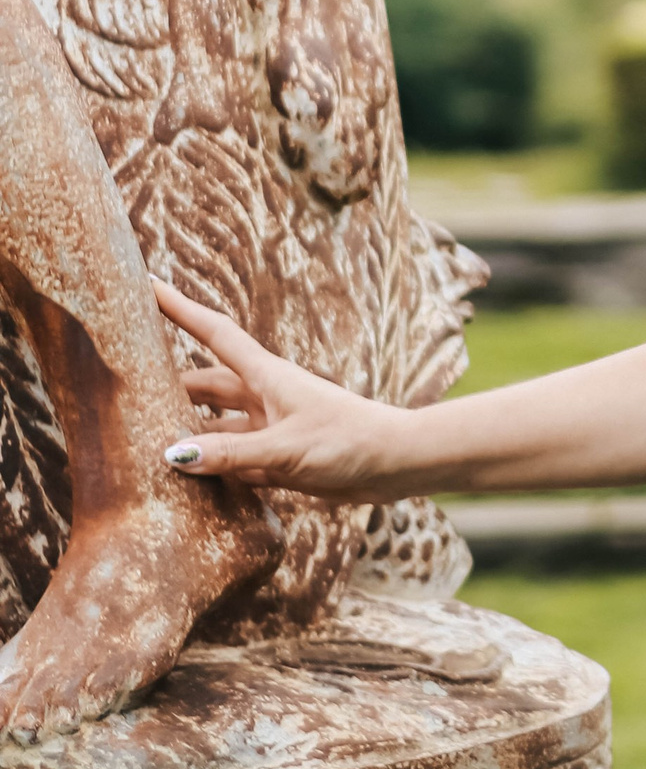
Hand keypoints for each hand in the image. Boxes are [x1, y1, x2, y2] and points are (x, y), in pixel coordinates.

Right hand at [154, 280, 414, 498]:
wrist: (397, 462)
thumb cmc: (348, 441)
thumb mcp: (284, 448)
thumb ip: (230, 454)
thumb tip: (173, 455)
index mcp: (266, 376)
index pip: (214, 333)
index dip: (179, 309)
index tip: (148, 283)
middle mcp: (265, 396)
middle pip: (205, 386)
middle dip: (169, 387)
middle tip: (125, 390)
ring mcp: (273, 427)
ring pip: (217, 428)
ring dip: (189, 436)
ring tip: (144, 447)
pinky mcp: (281, 457)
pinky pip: (236, 460)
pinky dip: (214, 469)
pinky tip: (188, 485)